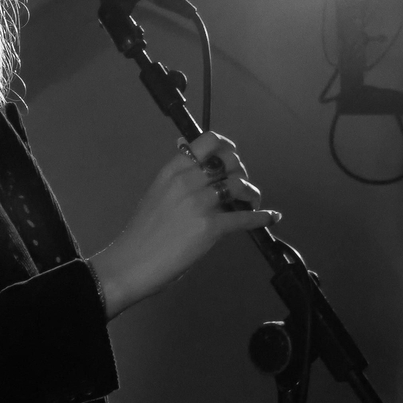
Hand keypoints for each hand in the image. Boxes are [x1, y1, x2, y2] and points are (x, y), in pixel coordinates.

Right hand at [89, 131, 276, 319]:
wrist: (131, 262)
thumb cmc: (143, 230)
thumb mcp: (156, 190)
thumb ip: (176, 172)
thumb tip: (184, 145)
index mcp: (173, 169)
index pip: (210, 141)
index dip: (227, 148)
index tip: (231, 159)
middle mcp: (188, 180)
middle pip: (230, 161)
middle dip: (241, 172)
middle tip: (239, 188)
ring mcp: (200, 203)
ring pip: (240, 184)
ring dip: (252, 193)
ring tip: (251, 203)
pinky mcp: (210, 228)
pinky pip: (245, 217)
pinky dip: (262, 217)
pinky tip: (271, 217)